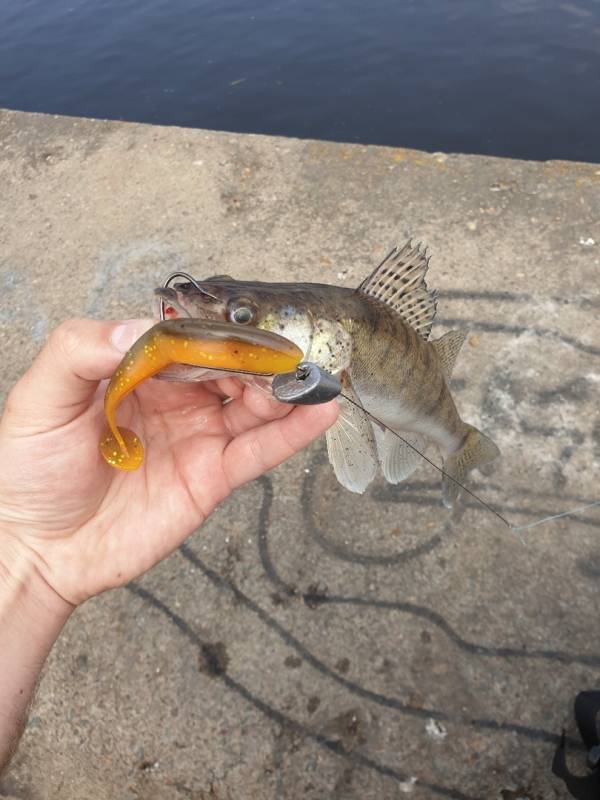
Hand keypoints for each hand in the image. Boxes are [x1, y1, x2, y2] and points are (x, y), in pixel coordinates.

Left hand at [0, 318, 337, 609]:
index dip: (218, 330)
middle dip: (262, 358)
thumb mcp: (40, 397)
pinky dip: (293, 432)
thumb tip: (144, 327)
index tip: (245, 323)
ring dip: (286, 388)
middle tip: (290, 352)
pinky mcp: (214, 477)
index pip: (190, 338)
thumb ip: (82, 350)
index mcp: (139, 371)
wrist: (38, 547)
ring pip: (256, 404)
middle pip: (232, 368)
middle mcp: (177, 398)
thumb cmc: (30, 470)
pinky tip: (322, 410)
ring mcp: (200, 437)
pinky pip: (260, 450)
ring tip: (313, 375)